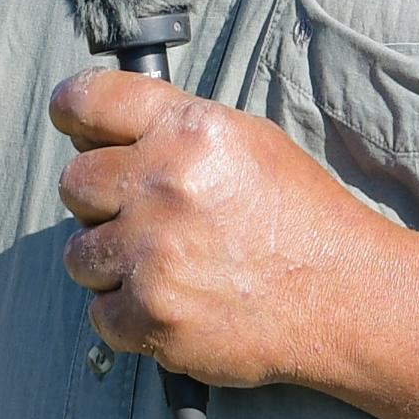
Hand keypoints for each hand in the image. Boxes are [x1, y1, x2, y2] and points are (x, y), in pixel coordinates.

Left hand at [49, 71, 395, 392]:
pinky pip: (99, 313)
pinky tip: (171, 303)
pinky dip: (127, 316)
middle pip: (73, 183)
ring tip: (164, 266)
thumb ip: (174, 129)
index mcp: (189, 131)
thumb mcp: (248, 142)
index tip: (71, 123)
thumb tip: (97, 132)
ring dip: (111, 263)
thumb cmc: (301, 216)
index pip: (88, 100)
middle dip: (100, 200)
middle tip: (142, 217)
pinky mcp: (152, 317)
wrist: (346, 296)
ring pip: (79, 253)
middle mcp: (164, 186)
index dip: (72, 111)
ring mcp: (154, 255)